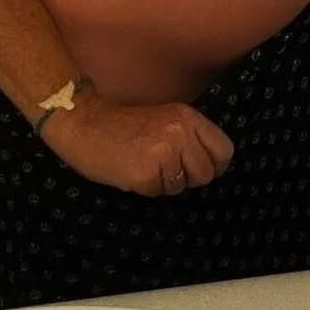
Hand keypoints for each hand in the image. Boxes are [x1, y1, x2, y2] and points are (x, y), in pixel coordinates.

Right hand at [40, 88, 234, 197]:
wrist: (85, 122)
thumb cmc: (123, 124)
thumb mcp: (164, 119)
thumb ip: (189, 137)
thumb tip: (212, 166)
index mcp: (187, 117)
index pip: (224, 150)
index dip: (213, 164)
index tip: (195, 165)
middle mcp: (180, 133)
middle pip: (206, 173)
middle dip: (187, 177)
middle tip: (163, 165)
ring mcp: (165, 153)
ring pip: (182, 186)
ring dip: (165, 183)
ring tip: (144, 163)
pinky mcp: (147, 173)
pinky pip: (158, 192)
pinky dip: (147, 187)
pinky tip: (132, 170)